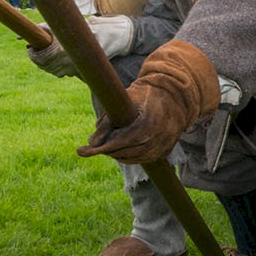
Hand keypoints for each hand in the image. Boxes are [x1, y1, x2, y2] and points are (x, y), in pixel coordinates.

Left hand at [27, 14, 134, 76]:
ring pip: (52, 71)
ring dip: (45, 65)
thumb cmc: (94, 28)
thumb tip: (39, 28)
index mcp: (64, 49)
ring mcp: (73, 68)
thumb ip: (54, 27)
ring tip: (44, 55)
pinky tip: (56, 61)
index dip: (33, 54)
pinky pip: (61, 73)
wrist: (114, 38)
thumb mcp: (73, 24)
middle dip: (37, 59)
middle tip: (34, 51)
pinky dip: (55, 69)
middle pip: (44, 66)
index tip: (30, 48)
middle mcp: (67, 61)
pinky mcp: (78, 72)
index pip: (41, 57)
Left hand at [76, 39, 219, 163]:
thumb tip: (91, 142)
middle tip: (89, 148)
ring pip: (129, 159)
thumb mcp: (125, 101)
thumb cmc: (146, 96)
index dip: (98, 149)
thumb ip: (107, 120)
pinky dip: (127, 157)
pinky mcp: (163, 153)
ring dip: (115, 154)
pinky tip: (119, 150)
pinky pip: (140, 160)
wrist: (175, 98)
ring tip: (105, 146)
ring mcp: (160, 148)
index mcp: (145, 125)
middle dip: (104, 151)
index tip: (81, 151)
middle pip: (121, 153)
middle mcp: (154, 140)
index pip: (117, 143)